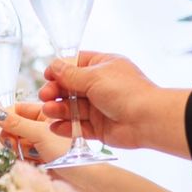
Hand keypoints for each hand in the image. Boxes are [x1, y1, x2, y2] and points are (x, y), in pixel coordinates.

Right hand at [0, 102, 72, 162]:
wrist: (79, 177)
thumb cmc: (67, 151)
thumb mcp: (40, 133)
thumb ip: (16, 124)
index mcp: (47, 113)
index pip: (19, 109)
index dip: (3, 113)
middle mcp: (42, 125)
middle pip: (13, 126)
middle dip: (11, 135)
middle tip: (12, 142)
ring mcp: (38, 142)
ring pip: (15, 141)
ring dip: (18, 148)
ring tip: (31, 155)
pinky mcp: (37, 156)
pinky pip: (20, 154)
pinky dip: (24, 158)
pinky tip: (34, 162)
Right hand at [38, 51, 191, 156]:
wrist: (146, 119)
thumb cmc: (126, 92)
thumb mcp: (94, 77)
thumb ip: (70, 74)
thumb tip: (54, 66)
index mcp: (102, 67)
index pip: (76, 64)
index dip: (60, 69)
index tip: (47, 76)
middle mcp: (100, 86)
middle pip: (70, 88)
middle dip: (55, 92)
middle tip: (45, 96)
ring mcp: (98, 107)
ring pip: (72, 108)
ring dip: (58, 109)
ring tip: (49, 112)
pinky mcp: (98, 127)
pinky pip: (77, 127)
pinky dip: (65, 127)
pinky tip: (55, 127)